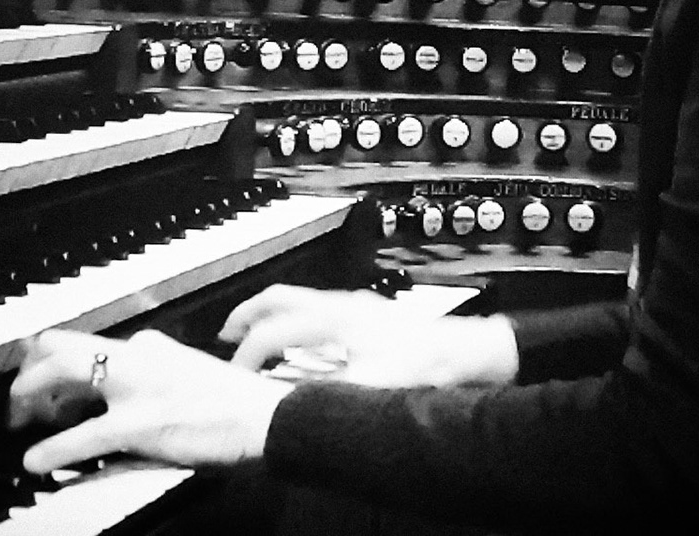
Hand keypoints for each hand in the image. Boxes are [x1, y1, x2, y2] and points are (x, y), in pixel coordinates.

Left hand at [8, 328, 291, 473]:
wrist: (265, 417)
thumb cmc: (234, 403)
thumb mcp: (188, 370)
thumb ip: (155, 364)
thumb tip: (132, 360)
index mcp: (149, 347)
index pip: (85, 342)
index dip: (51, 359)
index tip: (38, 375)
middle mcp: (137, 357)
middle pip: (64, 346)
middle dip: (31, 369)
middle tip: (17, 398)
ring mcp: (137, 389)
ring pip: (66, 374)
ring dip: (31, 397)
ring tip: (17, 421)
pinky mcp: (140, 423)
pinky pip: (83, 435)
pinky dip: (53, 448)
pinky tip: (36, 461)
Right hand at [220, 285, 519, 387]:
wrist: (470, 351)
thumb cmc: (428, 366)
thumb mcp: (372, 389)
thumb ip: (327, 392)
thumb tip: (291, 401)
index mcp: (335, 319)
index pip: (273, 330)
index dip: (247, 353)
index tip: (238, 373)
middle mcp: (342, 304)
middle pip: (279, 297)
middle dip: (247, 315)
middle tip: (228, 334)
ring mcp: (356, 303)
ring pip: (299, 298)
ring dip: (271, 314)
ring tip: (258, 333)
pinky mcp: (369, 311)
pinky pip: (317, 305)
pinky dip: (295, 317)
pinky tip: (303, 340)